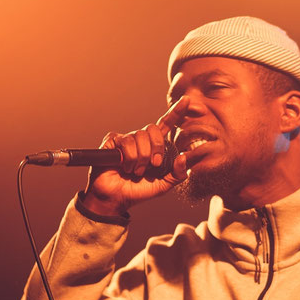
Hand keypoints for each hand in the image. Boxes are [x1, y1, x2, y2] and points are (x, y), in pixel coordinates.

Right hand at [83, 96, 190, 215]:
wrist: (116, 198)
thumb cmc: (138, 191)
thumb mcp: (163, 185)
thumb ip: (178, 174)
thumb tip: (183, 157)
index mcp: (154, 146)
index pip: (166, 124)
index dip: (177, 112)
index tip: (187, 100)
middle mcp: (141, 139)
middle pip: (153, 130)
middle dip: (156, 150)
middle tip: (152, 166)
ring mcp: (126, 139)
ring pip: (139, 138)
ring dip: (140, 159)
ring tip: (135, 170)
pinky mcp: (112, 141)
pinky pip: (125, 143)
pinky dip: (127, 158)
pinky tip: (123, 166)